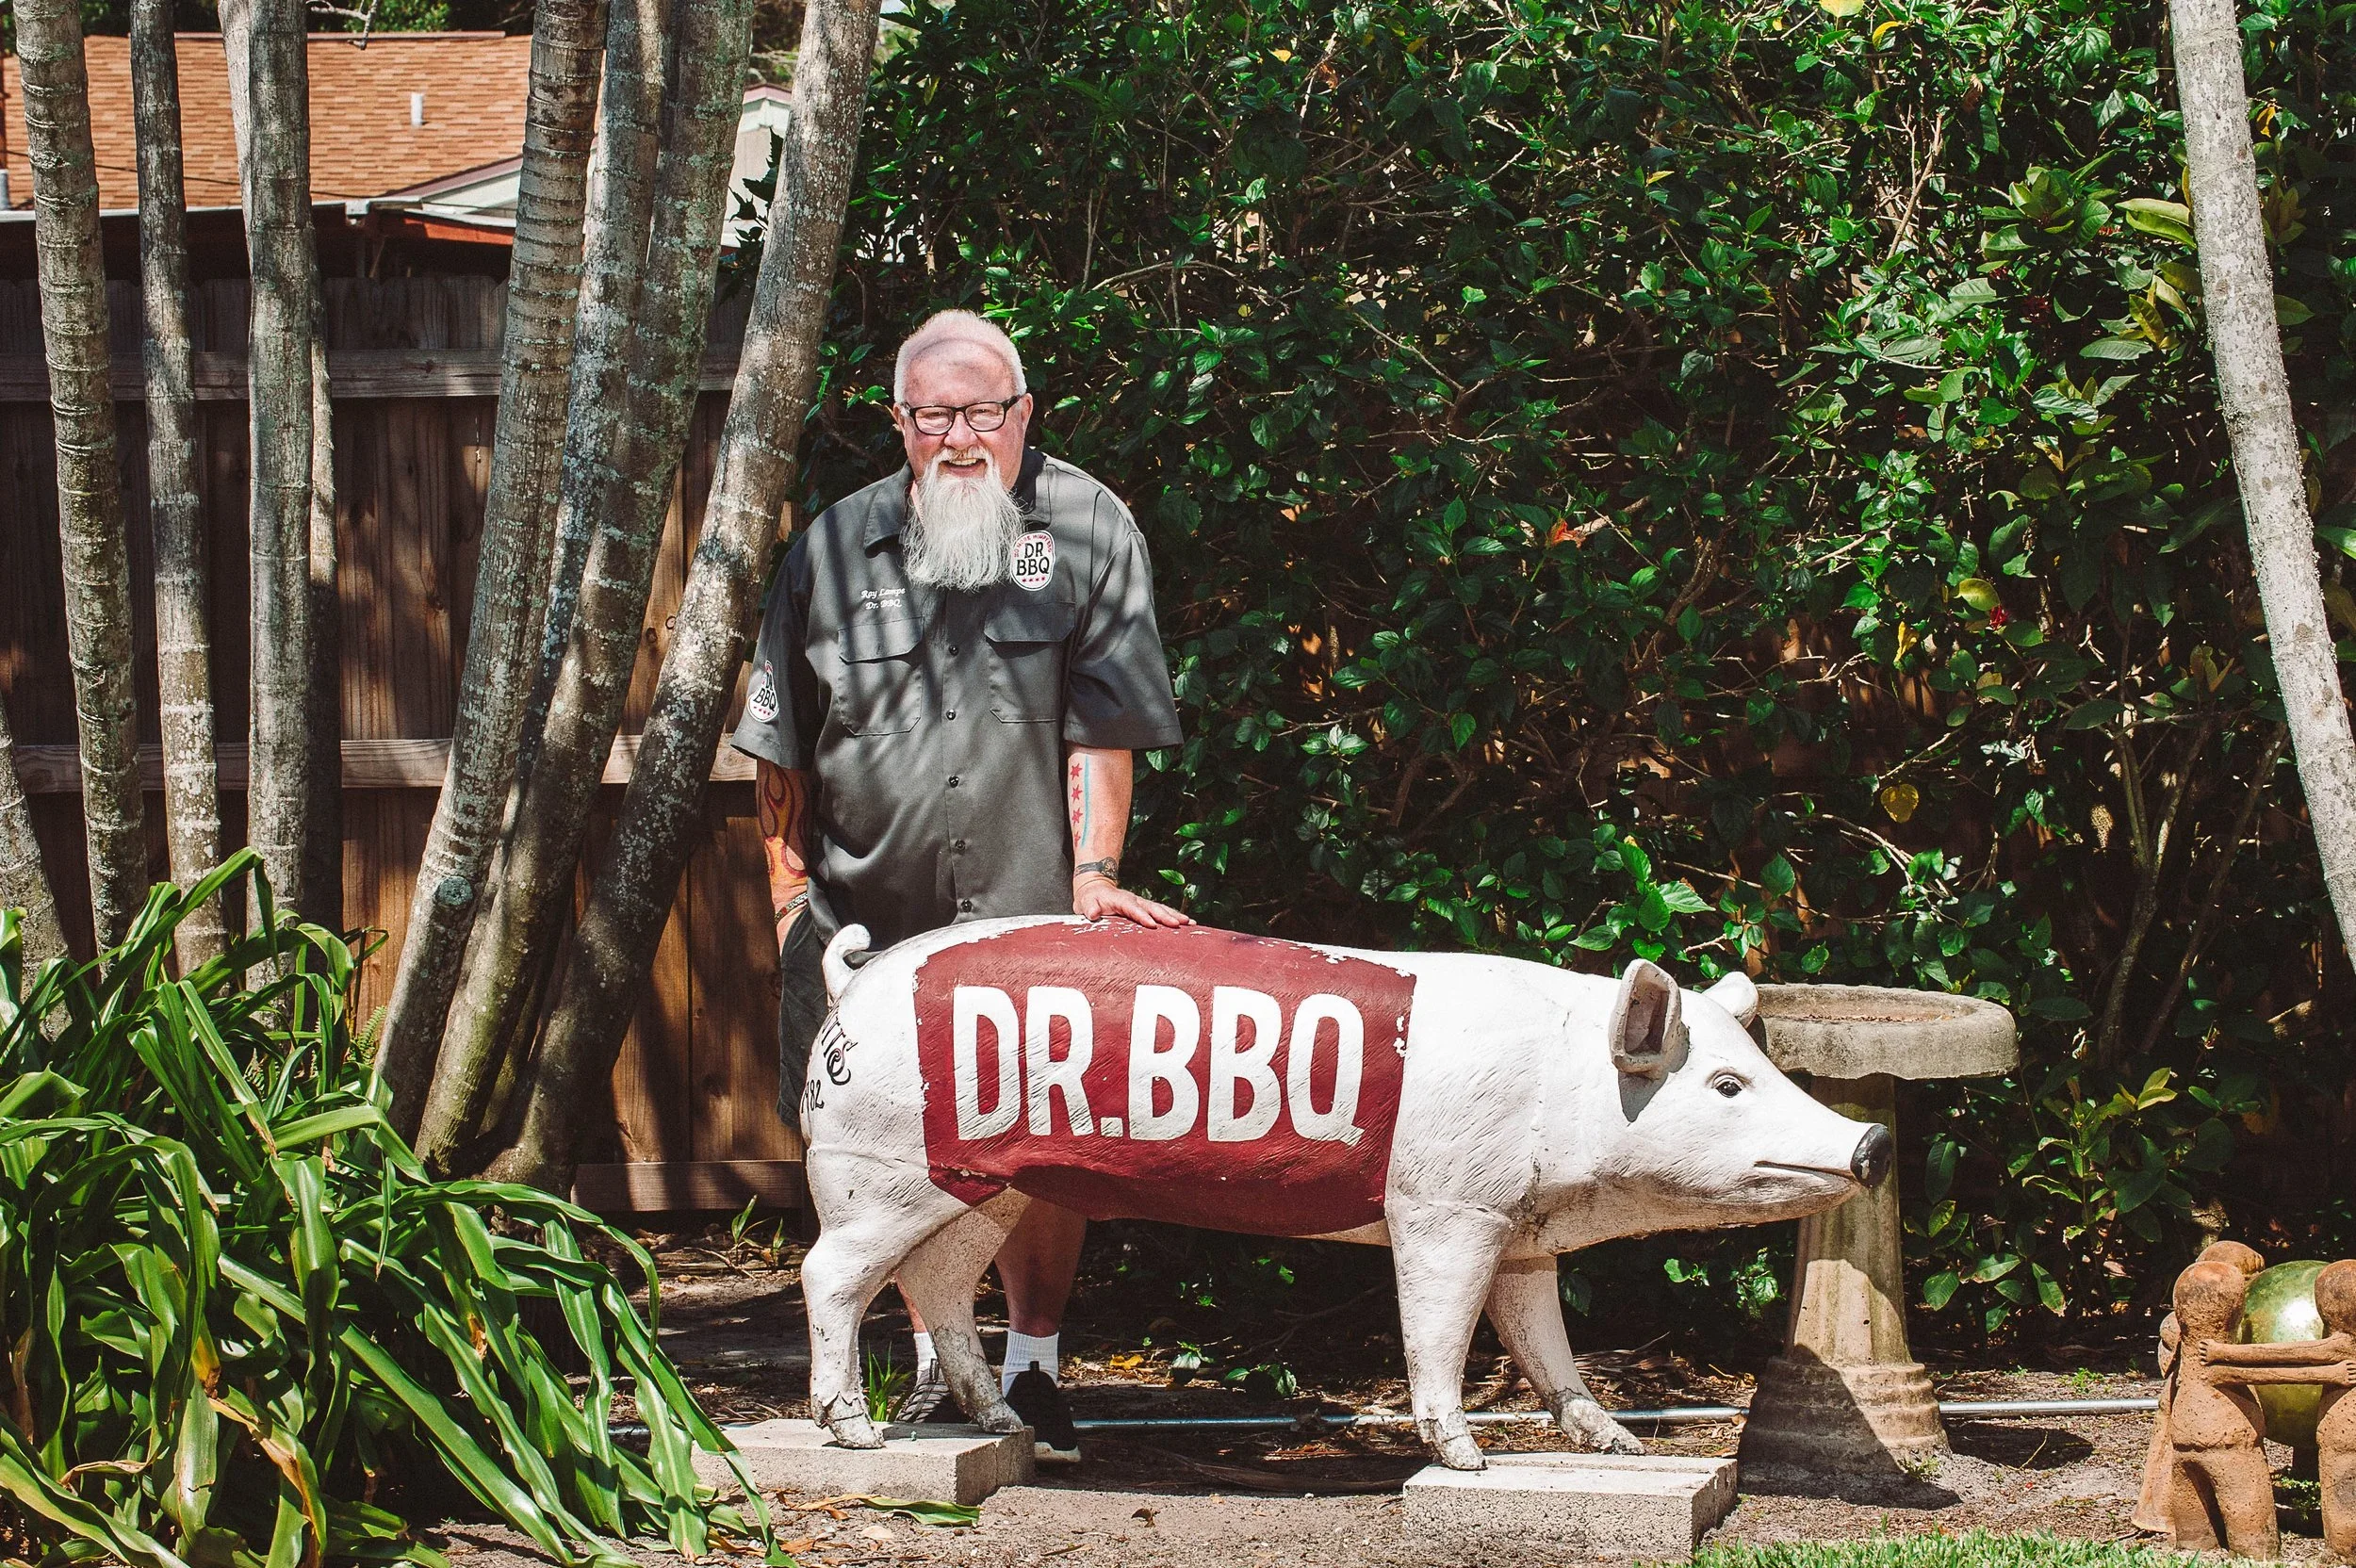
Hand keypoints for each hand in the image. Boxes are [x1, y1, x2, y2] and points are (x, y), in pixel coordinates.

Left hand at [1073, 874, 1190, 926]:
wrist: (1096, 889)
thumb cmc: (1091, 899)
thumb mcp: (1085, 902)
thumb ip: (1088, 907)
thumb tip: (1093, 913)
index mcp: (1120, 899)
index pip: (1132, 908)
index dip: (1142, 916)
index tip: (1152, 924)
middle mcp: (1134, 900)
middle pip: (1152, 907)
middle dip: (1165, 916)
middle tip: (1177, 924)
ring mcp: (1142, 903)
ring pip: (1160, 909)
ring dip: (1174, 915)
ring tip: (1189, 923)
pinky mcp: (1146, 908)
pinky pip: (1162, 912)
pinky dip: (1174, 916)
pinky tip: (1188, 923)